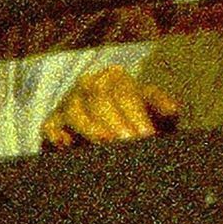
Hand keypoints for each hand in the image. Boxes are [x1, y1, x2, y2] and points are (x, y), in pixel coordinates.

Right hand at [42, 67, 180, 148]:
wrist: (115, 132)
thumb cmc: (138, 119)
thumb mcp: (153, 109)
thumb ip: (162, 105)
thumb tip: (172, 110)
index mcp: (114, 77)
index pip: (123, 92)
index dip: (135, 114)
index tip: (147, 134)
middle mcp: (87, 84)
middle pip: (98, 98)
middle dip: (114, 121)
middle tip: (128, 141)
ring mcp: (67, 102)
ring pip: (74, 110)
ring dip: (90, 128)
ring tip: (104, 143)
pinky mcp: (52, 122)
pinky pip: (50, 126)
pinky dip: (58, 135)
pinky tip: (69, 146)